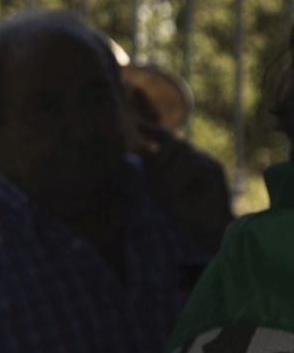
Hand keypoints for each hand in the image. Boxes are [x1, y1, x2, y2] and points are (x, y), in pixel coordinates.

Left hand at [139, 129, 231, 252]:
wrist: (205, 228)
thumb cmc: (184, 211)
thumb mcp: (160, 190)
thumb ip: (152, 170)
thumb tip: (138, 147)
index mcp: (182, 160)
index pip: (168, 138)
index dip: (153, 130)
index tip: (136, 124)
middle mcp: (196, 156)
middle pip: (174, 143)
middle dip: (160, 163)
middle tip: (158, 190)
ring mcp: (207, 160)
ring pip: (183, 154)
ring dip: (168, 176)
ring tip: (167, 197)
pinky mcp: (215, 168)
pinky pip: (192, 165)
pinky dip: (179, 180)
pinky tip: (176, 195)